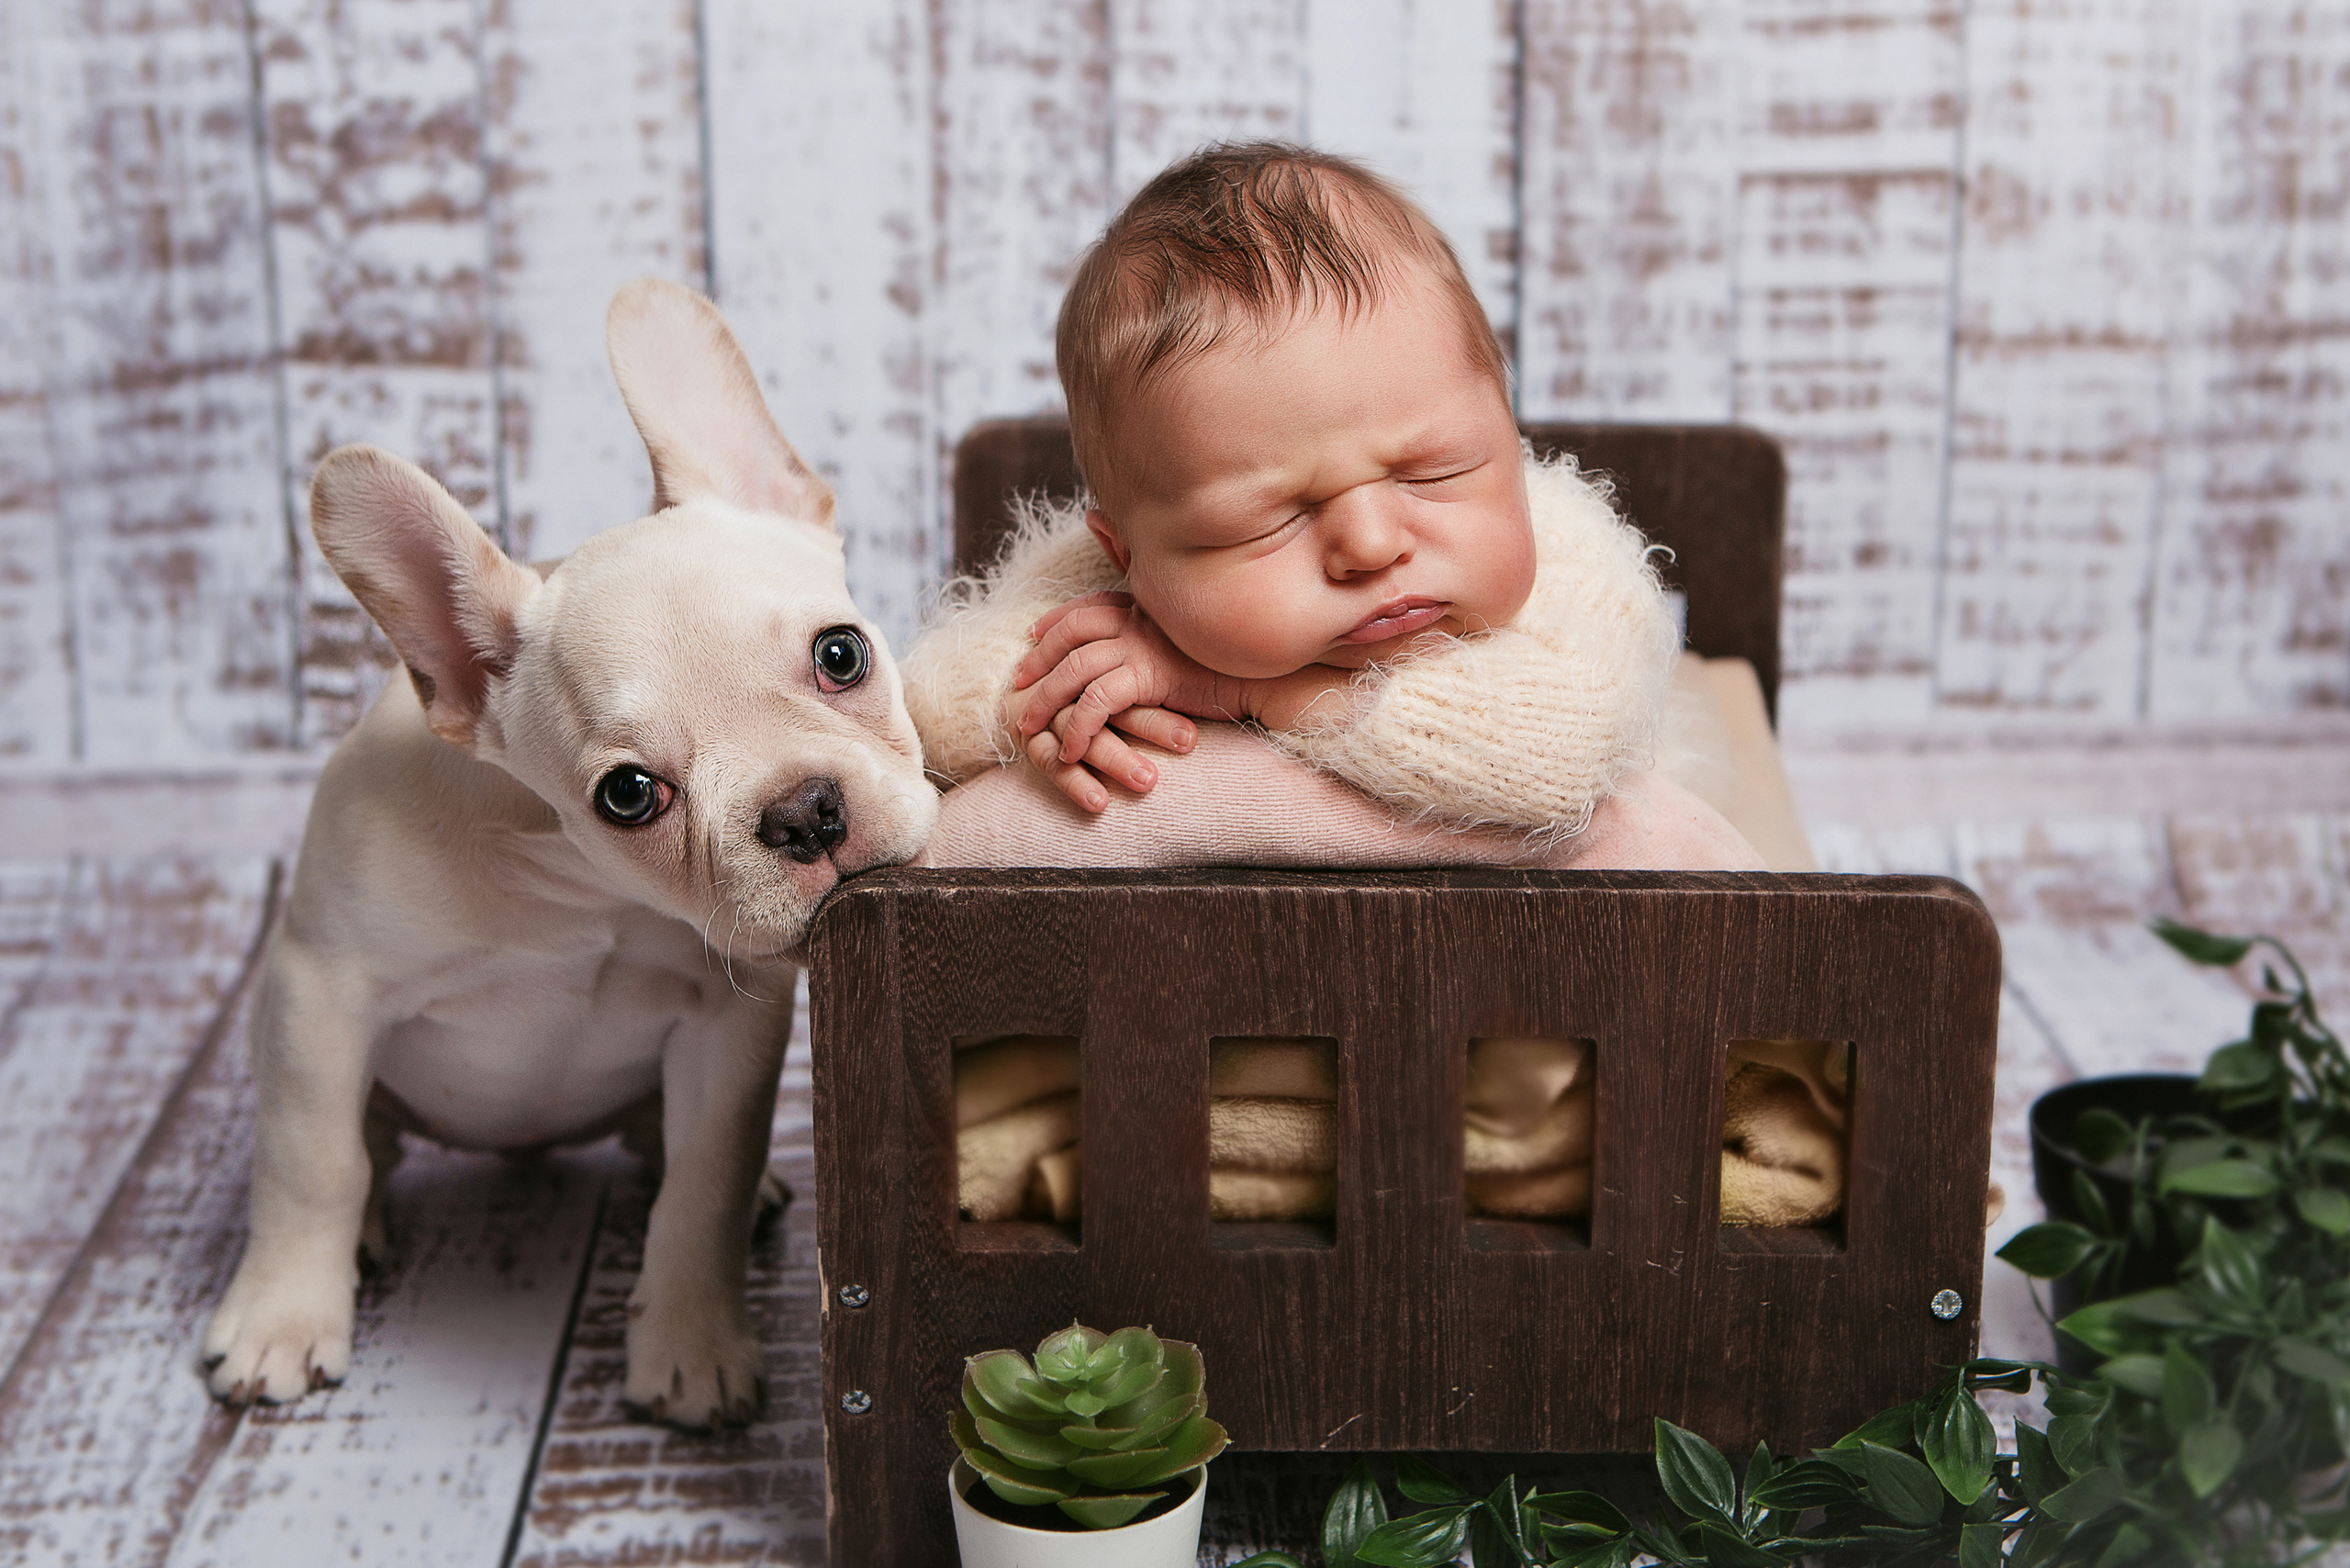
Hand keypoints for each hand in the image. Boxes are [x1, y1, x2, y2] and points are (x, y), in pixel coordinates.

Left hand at [1009, 591, 1367, 812]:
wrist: (1274, 676)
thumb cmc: (1237, 660)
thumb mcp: (1193, 635)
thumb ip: (1165, 617)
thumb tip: (1152, 609)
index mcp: (1148, 605)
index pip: (1088, 607)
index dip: (1056, 621)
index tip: (1034, 637)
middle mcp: (1141, 618)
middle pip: (1071, 633)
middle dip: (1039, 660)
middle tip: (1017, 686)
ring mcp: (1144, 644)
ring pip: (1076, 669)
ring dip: (1047, 701)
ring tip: (1028, 730)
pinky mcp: (1151, 674)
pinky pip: (1099, 701)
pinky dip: (1080, 727)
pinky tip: (1071, 751)